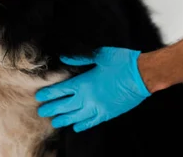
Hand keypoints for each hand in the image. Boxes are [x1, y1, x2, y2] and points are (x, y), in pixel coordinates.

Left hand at [35, 47, 150, 131]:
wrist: (143, 76)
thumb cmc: (122, 62)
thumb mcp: (100, 55)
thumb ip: (80, 58)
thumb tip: (64, 58)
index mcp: (84, 83)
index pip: (61, 90)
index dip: (49, 94)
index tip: (39, 97)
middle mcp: (89, 98)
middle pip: (65, 106)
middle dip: (52, 109)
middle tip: (41, 112)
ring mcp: (98, 108)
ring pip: (76, 117)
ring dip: (64, 119)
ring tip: (55, 122)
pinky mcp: (108, 113)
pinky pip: (92, 122)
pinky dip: (82, 125)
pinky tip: (76, 127)